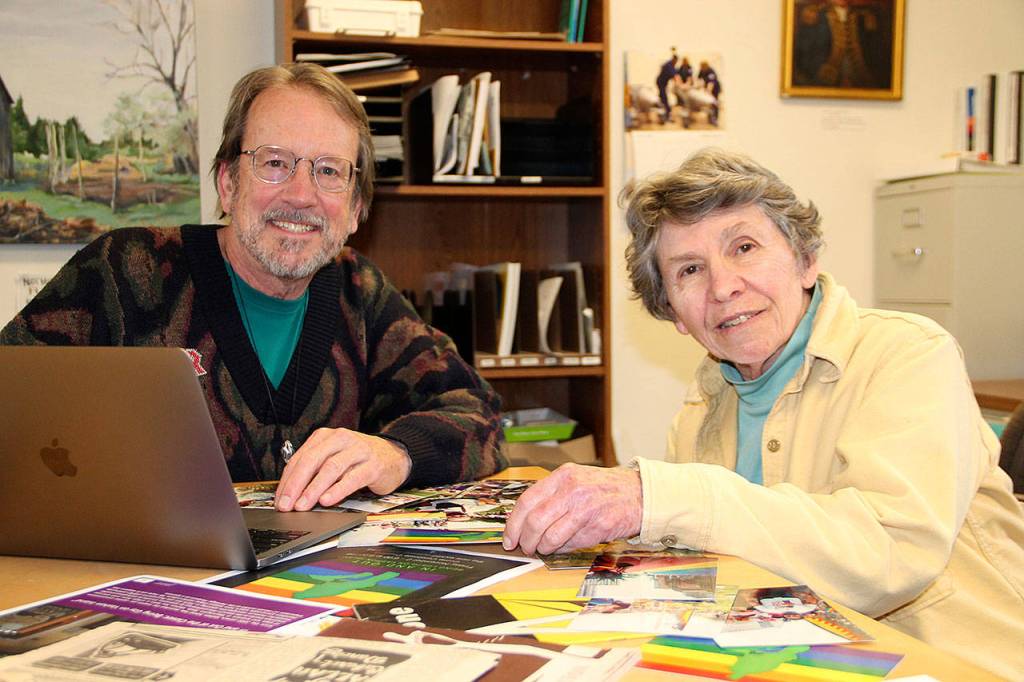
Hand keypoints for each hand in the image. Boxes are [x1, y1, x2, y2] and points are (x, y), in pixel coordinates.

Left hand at [275, 428, 410, 510]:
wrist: (393, 456)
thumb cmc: (358, 460)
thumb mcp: (334, 459)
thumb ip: (314, 471)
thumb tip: (292, 494)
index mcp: (326, 437)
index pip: (300, 458)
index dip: (287, 480)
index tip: (280, 499)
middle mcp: (341, 439)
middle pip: (313, 461)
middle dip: (296, 484)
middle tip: (287, 504)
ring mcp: (358, 451)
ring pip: (331, 468)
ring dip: (314, 489)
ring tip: (303, 505)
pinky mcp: (373, 465)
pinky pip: (352, 478)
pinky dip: (338, 490)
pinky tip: (327, 500)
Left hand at [502, 463, 642, 554]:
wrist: (639, 493)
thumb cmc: (603, 489)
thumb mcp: (575, 480)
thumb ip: (551, 495)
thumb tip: (523, 521)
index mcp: (563, 476)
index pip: (527, 501)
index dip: (513, 523)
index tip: (509, 537)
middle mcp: (572, 489)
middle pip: (535, 520)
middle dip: (525, 540)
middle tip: (525, 548)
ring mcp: (586, 507)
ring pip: (550, 536)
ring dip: (542, 548)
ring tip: (542, 549)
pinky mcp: (598, 525)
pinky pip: (571, 543)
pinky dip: (562, 549)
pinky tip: (563, 546)